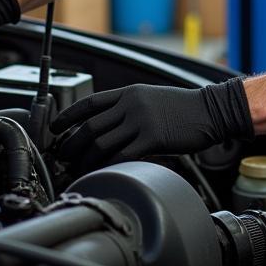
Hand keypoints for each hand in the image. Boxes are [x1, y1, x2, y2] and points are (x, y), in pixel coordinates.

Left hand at [51, 78, 252, 169]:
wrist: (211, 110)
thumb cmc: (185, 108)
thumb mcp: (152, 98)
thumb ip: (129, 108)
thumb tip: (108, 126)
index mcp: (129, 92)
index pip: (90, 103)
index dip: (68, 116)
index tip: (55, 127)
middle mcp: (131, 104)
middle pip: (91, 126)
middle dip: (72, 143)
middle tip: (62, 156)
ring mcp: (141, 121)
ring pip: (101, 142)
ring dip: (85, 158)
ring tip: (77, 168)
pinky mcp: (152, 139)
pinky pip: (121, 155)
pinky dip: (106, 166)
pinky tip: (101, 173)